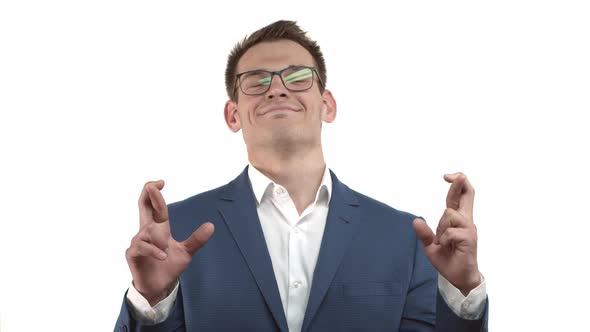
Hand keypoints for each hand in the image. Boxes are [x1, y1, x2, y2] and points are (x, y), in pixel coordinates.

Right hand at [126, 180, 214, 305]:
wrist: (159, 287)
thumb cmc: (169, 267)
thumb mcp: (186, 252)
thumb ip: (196, 239)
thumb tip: (211, 225)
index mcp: (158, 228)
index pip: (156, 207)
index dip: (156, 193)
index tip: (161, 182)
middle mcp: (146, 231)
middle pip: (143, 207)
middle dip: (147, 195)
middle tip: (151, 185)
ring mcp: (138, 241)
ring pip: (147, 230)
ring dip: (159, 239)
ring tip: (167, 250)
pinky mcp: (133, 253)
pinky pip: (142, 246)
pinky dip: (154, 250)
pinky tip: (163, 255)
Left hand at [413, 173, 479, 295]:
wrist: (458, 278)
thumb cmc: (448, 261)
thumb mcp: (431, 247)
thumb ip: (425, 234)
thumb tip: (416, 221)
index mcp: (458, 220)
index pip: (459, 197)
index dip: (456, 184)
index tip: (447, 176)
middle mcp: (466, 221)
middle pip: (467, 194)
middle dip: (460, 182)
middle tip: (453, 175)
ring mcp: (469, 229)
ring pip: (449, 214)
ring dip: (442, 228)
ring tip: (445, 242)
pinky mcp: (469, 238)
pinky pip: (450, 232)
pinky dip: (444, 239)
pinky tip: (448, 247)